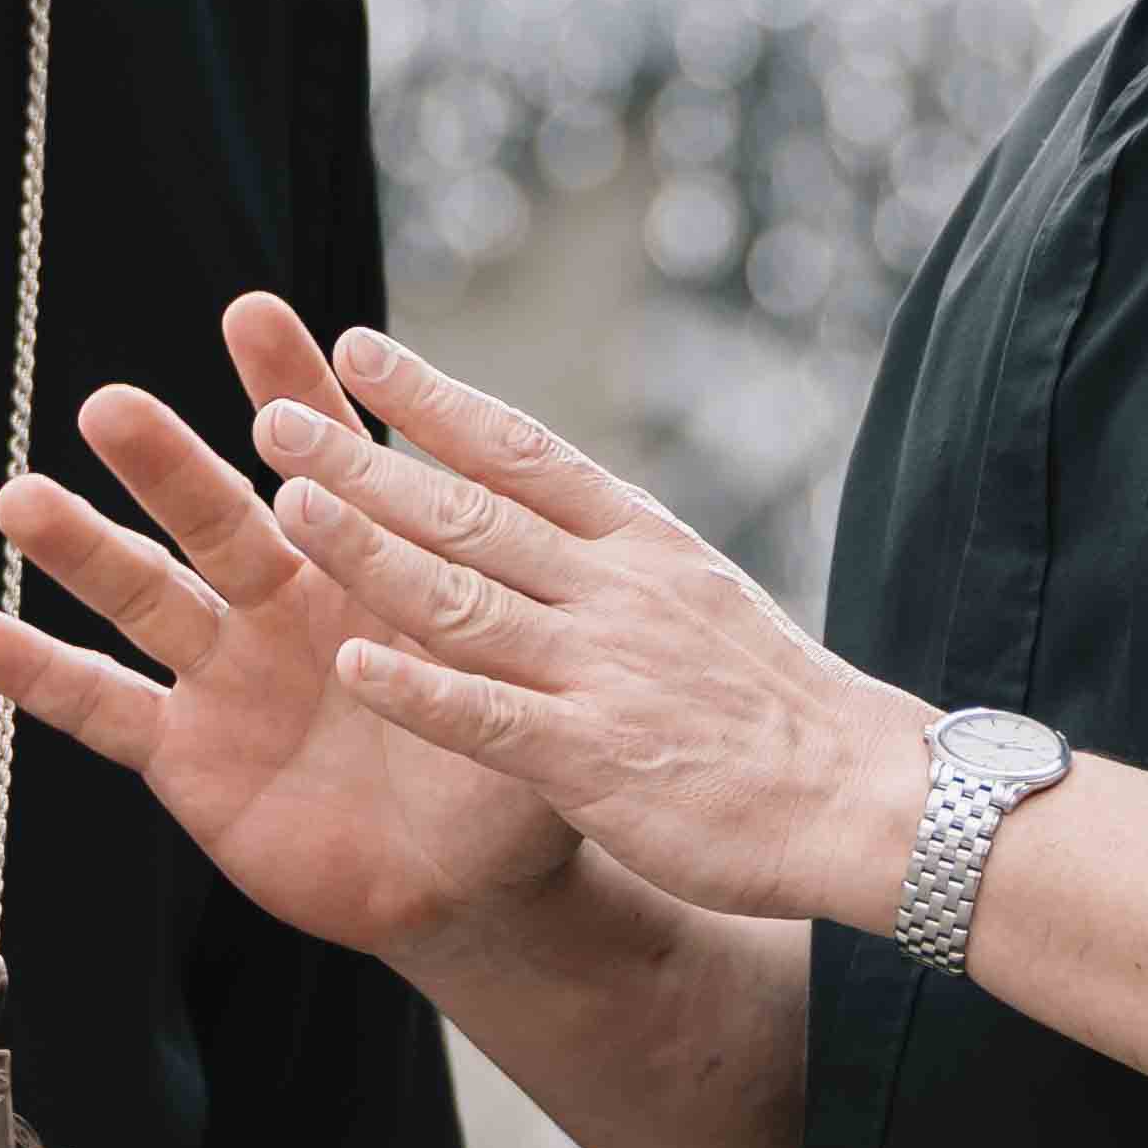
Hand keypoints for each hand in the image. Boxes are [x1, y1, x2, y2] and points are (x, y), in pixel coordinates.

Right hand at [0, 296, 584, 952]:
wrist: (476, 882)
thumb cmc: (512, 763)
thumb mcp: (522, 677)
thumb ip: (502, 606)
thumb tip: (537, 526)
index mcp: (366, 561)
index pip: (324, 455)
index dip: (289, 388)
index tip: (253, 314)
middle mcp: (282, 597)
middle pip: (212, 514)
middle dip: (165, 461)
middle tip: (111, 406)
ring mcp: (225, 670)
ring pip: (142, 594)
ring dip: (80, 548)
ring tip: (19, 498)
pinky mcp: (185, 752)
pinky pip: (104, 707)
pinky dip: (38, 674)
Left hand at [259, 330, 933, 932]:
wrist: (871, 796)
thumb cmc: (782, 707)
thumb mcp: (702, 596)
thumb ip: (617, 558)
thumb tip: (547, 507)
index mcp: (641, 542)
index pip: (523, 450)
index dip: (433, 399)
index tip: (359, 351)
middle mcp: (614, 590)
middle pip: (470, 511)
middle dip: (366, 462)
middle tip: (276, 416)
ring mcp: (600, 670)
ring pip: (462, 598)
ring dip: (369, 550)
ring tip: (286, 506)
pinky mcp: (593, 758)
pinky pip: (487, 716)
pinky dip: (417, 689)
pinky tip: (352, 665)